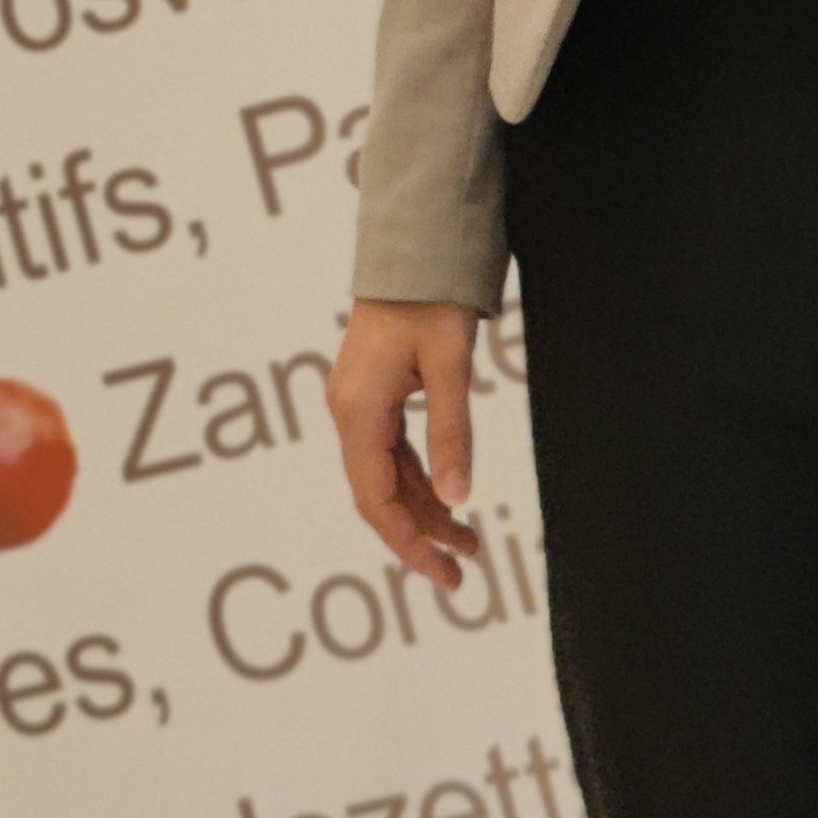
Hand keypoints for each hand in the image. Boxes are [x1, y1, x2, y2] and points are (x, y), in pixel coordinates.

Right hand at [327, 299, 485, 589]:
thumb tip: (460, 499)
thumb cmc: (431, 297)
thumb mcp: (451, 366)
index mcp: (358, 411)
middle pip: (380, 493)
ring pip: (387, 473)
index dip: (409, 543)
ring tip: (467, 538)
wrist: (414, 243)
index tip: (445, 574)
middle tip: (466, 565)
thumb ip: (452, 434)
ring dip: (423, 506)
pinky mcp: (372, 391)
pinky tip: (444, 494)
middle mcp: (349, 411)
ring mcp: (358, 401)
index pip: (377, 500)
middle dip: (421, 532)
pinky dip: (418, 477)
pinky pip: (391, 449)